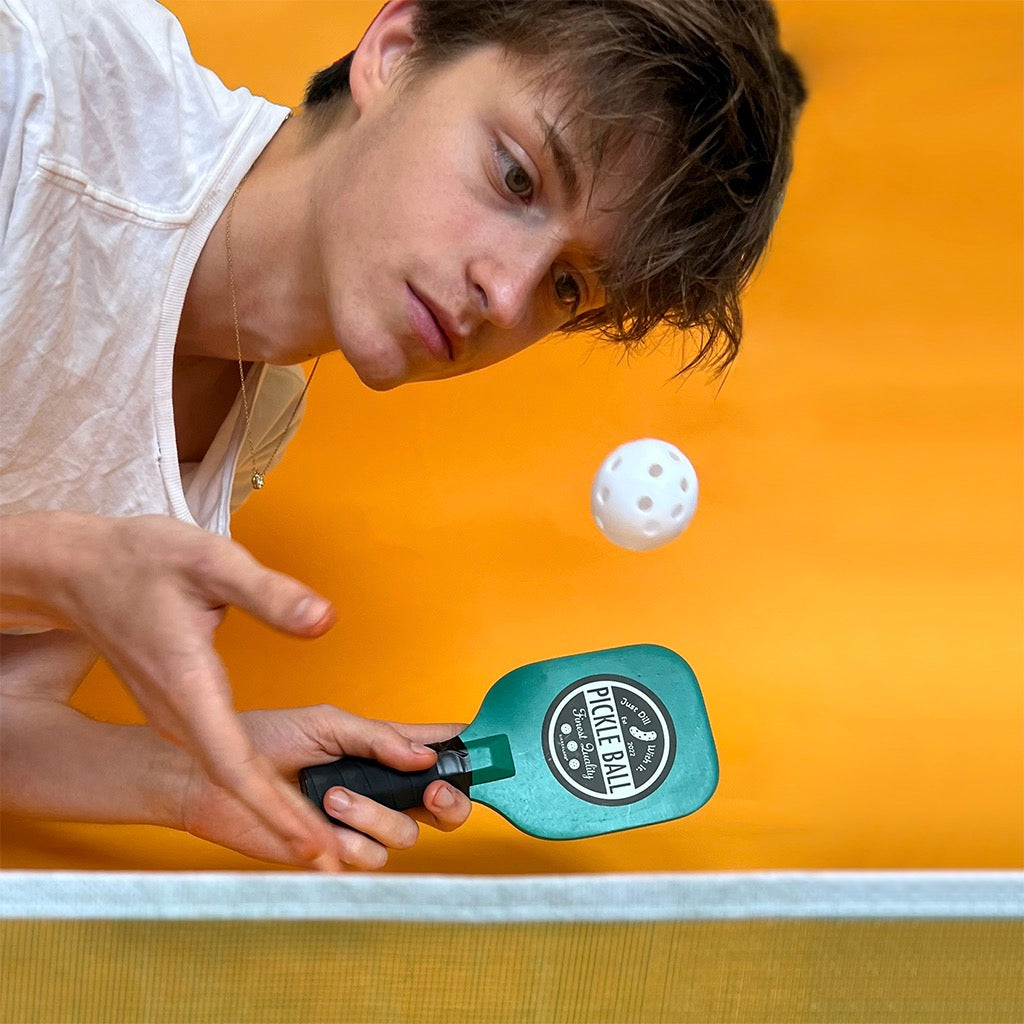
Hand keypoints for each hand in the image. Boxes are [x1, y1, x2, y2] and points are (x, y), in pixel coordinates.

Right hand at [1, 511, 345, 868]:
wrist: (79, 569)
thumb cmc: (139, 562)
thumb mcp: (211, 563)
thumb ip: (269, 594)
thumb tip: (323, 621)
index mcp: (188, 687)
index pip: (235, 765)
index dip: (275, 808)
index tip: (311, 845)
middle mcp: (178, 714)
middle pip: (236, 783)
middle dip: (283, 823)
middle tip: (332, 861)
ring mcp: (175, 715)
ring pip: (228, 774)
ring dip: (271, 806)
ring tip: (319, 837)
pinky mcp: (178, 707)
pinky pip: (220, 757)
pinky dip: (254, 781)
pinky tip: (281, 789)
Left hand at [179, 706, 470, 867]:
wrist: (213, 778)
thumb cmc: (270, 739)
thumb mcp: (328, 722)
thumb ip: (379, 737)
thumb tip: (426, 754)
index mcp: (385, 749)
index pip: (439, 749)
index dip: (469, 751)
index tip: (488, 750)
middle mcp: (382, 788)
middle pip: (444, 804)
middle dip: (451, 799)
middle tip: (433, 789)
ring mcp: (362, 823)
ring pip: (407, 833)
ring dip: (374, 815)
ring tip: (333, 794)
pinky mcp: (337, 854)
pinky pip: (369, 860)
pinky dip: (349, 842)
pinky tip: (323, 824)